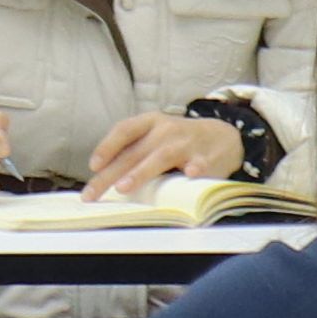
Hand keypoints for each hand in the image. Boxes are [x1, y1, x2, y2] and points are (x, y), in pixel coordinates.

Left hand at [85, 108, 246, 197]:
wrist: (224, 137)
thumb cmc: (179, 141)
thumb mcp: (155, 137)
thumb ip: (133, 152)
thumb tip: (102, 178)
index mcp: (150, 122)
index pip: (124, 130)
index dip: (107, 147)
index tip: (93, 166)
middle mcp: (166, 129)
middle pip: (134, 152)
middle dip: (110, 175)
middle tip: (92, 194)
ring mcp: (187, 142)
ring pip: (161, 156)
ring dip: (141, 172)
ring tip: (123, 187)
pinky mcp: (208, 157)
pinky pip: (200, 163)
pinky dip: (196, 168)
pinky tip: (190, 175)